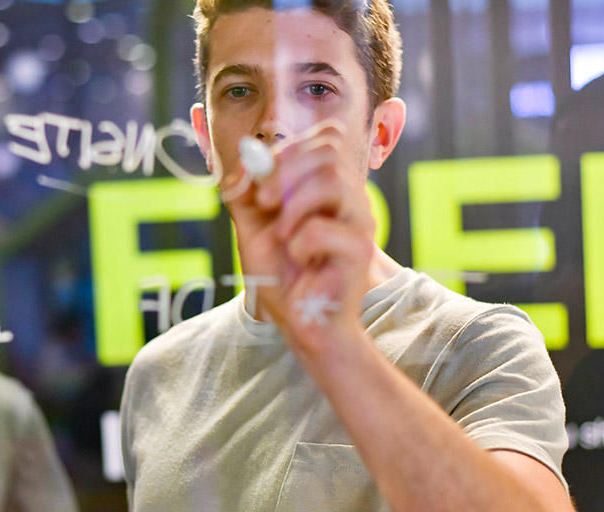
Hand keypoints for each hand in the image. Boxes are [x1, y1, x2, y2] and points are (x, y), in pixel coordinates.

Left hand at [224, 119, 375, 359]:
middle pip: (329, 150)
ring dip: (293, 204)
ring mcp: (359, 223)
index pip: (326, 137)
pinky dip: (300, 243)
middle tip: (263, 201)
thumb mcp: (252, 227)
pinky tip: (300, 259)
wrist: (300, 323)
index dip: (289, 147)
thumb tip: (244, 159)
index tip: (261, 179)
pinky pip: (324, 230)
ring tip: (281, 234)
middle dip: (285, 169)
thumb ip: (245, 193)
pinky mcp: (359, 252)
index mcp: (330, 187)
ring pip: (332, 182)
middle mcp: (350, 198)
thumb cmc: (282, 276)